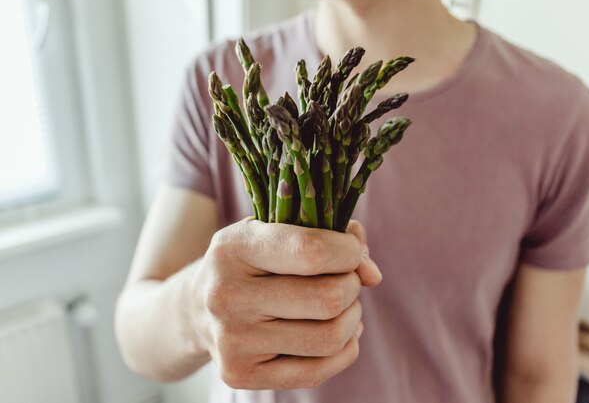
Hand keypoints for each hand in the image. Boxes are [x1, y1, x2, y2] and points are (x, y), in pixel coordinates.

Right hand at [189, 218, 381, 389]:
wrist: (196, 308)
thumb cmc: (251, 262)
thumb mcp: (277, 231)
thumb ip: (331, 236)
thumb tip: (372, 274)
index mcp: (233, 248)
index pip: (311, 251)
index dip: (348, 251)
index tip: (351, 251)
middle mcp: (226, 296)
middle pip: (327, 298)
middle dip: (352, 285)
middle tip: (345, 280)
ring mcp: (232, 341)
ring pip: (329, 337)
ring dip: (351, 317)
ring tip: (340, 305)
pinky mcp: (241, 375)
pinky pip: (319, 370)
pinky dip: (344, 349)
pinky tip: (336, 331)